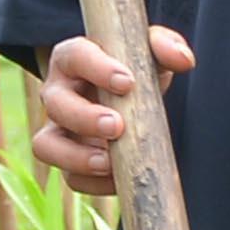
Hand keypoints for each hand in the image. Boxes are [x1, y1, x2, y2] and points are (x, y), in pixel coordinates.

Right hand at [31, 30, 194, 195]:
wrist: (129, 99)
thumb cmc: (135, 69)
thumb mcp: (150, 52)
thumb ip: (166, 45)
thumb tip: (183, 60)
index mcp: (73, 58)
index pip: (75, 56)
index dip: (97, 69)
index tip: (127, 82)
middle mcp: (58, 93)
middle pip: (55, 104)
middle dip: (84, 118)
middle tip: (116, 127)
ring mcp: (58, 129)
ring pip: (46, 145)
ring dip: (76, 157)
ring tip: (107, 162)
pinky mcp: (68, 159)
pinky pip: (70, 177)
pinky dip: (93, 183)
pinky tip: (118, 179)